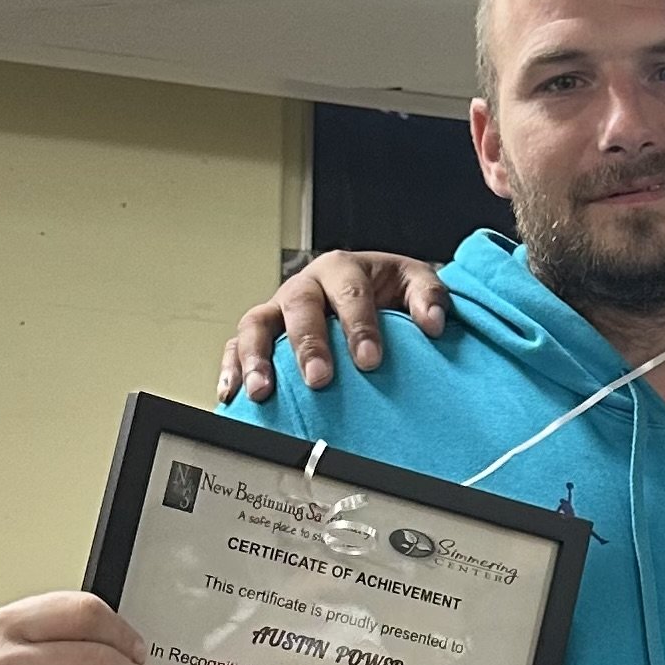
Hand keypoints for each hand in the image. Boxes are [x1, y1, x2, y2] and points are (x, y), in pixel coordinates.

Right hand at [216, 253, 449, 402]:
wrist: (367, 290)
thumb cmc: (386, 289)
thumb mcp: (412, 281)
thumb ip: (428, 296)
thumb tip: (433, 323)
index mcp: (342, 269)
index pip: (348, 291)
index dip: (358, 324)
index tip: (369, 359)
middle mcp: (305, 286)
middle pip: (299, 308)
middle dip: (308, 344)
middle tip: (319, 379)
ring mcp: (278, 310)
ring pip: (257, 325)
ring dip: (257, 358)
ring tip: (262, 392)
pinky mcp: (262, 334)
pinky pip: (235, 346)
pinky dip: (231, 369)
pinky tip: (233, 396)